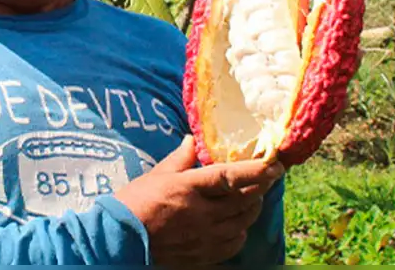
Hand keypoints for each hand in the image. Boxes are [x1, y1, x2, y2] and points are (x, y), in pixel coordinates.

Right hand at [113, 135, 284, 266]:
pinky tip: (238, 225)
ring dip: (253, 208)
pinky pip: (233, 244)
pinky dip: (241, 232)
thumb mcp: (156, 174)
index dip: (256, 170)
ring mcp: (204, 237)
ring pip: (243, 222)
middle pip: (244, 200)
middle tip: (270, 177)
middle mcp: (201, 213)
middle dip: (262, 187)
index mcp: (188, 188)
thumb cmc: (134, 202)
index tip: (274, 164)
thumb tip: (193, 140)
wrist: (120, 238)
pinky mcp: (202, 254)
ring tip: (254, 198)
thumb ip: (180, 158)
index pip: (231, 177)